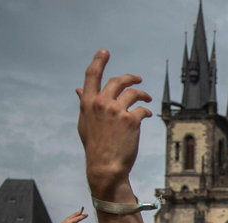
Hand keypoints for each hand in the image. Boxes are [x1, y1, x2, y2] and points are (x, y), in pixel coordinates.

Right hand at [76, 50, 152, 195]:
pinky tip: (147, 114)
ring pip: (133, 93)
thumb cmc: (95, 146)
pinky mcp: (131, 120)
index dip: (99, 61)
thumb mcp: (85, 123)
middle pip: (117, 81)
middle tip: (137, 79)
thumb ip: (85, 104)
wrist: (106, 166)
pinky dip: (146, 110)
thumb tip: (79, 90)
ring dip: (142, 94)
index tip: (105, 52)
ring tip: (147, 98)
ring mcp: (116, 111)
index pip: (92, 75)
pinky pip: (142, 109)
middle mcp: (101, 103)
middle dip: (129, 78)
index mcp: (88, 103)